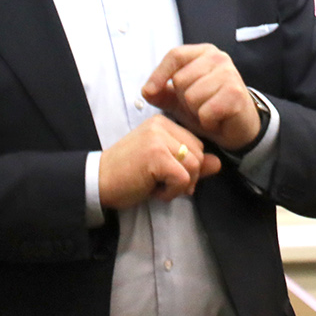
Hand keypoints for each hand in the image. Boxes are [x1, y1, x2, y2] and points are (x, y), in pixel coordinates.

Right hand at [98, 114, 221, 209]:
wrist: (97, 182)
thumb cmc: (128, 175)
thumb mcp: (162, 166)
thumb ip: (190, 164)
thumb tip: (218, 164)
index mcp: (163, 123)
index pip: (196, 144)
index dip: (189, 167)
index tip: (169, 177)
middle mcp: (161, 126)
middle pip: (199, 154)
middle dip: (188, 177)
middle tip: (164, 185)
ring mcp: (158, 139)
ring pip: (195, 166)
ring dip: (180, 185)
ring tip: (158, 187)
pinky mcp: (156, 156)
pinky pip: (183, 178)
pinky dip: (172, 192)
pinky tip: (153, 191)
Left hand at [143, 44, 263, 151]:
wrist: (238, 126)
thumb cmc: (209, 107)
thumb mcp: (180, 99)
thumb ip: (161, 93)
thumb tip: (147, 91)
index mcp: (204, 53)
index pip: (175, 55)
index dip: (158, 74)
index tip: (149, 91)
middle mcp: (218, 58)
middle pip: (181, 78)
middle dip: (183, 99)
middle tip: (197, 105)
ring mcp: (230, 74)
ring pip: (191, 96)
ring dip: (196, 111)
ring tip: (207, 111)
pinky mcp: (236, 93)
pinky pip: (206, 111)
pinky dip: (207, 121)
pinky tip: (216, 120)